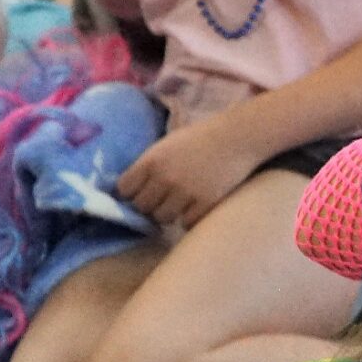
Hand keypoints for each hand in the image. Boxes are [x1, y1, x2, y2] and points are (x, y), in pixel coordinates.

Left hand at [116, 110, 264, 230]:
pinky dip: (187, 219)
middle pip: (141, 207)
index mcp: (151, 160)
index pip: (124, 189)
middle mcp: (165, 178)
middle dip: (149, 205)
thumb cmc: (201, 138)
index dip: (130, 192)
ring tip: (177, 206)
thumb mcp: (167, 144)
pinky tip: (193, 209)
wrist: (237, 138)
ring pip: (162, 218)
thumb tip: (133, 187)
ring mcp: (186, 192)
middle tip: (160, 201)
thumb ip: (150, 164)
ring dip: (167, 214)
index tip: (139, 192)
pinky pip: (186, 223)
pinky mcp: (206, 203)